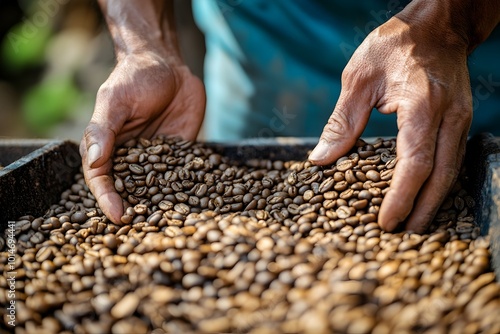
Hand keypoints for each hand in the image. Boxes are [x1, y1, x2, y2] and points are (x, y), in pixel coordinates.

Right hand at [80, 51, 205, 222]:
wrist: (168, 64)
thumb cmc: (134, 79)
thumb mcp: (114, 101)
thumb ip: (103, 131)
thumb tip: (92, 161)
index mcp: (108, 148)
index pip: (102, 180)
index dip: (107, 200)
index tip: (118, 217)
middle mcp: (131, 158)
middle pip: (129, 190)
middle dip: (136, 210)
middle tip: (145, 232)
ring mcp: (158, 158)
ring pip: (158, 188)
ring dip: (163, 206)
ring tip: (173, 226)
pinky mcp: (182, 154)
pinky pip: (185, 175)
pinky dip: (190, 190)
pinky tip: (199, 205)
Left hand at [308, 10, 471, 232]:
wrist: (437, 26)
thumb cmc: (395, 45)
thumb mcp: (358, 78)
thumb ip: (341, 122)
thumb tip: (319, 161)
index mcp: (421, 103)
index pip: (415, 162)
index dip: (400, 196)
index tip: (385, 221)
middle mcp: (448, 115)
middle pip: (441, 175)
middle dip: (421, 210)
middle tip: (401, 236)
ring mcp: (460, 119)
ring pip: (452, 171)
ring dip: (433, 202)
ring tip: (412, 226)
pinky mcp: (460, 121)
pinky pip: (452, 160)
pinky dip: (438, 183)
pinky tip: (423, 198)